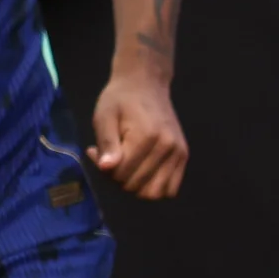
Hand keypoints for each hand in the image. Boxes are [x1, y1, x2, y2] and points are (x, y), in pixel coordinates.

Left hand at [89, 70, 187, 198]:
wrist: (145, 84)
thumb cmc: (119, 99)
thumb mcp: (104, 116)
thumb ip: (106, 143)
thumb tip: (106, 169)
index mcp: (146, 137)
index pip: (121, 173)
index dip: (103, 168)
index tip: (94, 151)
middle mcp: (167, 148)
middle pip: (137, 185)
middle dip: (116, 177)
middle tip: (108, 157)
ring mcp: (178, 153)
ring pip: (155, 192)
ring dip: (135, 186)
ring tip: (125, 166)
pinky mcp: (184, 156)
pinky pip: (171, 188)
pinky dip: (154, 186)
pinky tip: (141, 171)